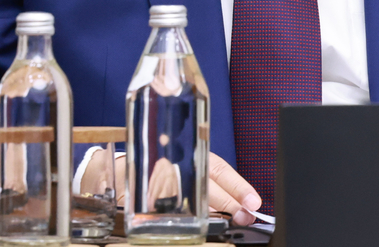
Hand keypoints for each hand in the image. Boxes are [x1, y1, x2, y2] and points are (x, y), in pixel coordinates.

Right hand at [111, 151, 261, 224]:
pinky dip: (188, 218)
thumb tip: (241, 203)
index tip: (254, 201)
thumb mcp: (189, 167)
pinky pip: (171, 209)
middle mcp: (180, 165)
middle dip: (231, 203)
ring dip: (215, 213)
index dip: (239, 186)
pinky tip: (200, 224)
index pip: (220, 170)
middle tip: (247, 215)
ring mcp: (163, 180)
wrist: (123, 169)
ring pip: (194, 199)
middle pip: (210, 186)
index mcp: (192, 154)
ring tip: (233, 221)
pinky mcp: (149, 196)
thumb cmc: (164, 166)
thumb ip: (212, 183)